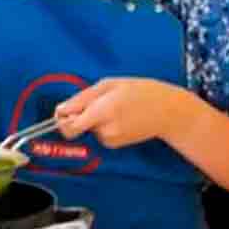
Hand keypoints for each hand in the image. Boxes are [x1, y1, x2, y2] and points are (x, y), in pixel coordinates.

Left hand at [54, 78, 192, 148]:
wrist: (167, 111)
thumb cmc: (139, 92)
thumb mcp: (108, 85)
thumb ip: (82, 98)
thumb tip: (61, 110)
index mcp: (102, 111)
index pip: (70, 126)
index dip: (61, 119)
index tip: (62, 111)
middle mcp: (105, 130)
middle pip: (75, 127)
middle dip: (77, 115)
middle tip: (92, 102)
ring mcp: (111, 139)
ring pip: (87, 128)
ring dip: (92, 118)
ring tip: (112, 106)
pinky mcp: (115, 144)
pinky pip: (98, 133)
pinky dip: (102, 124)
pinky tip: (118, 115)